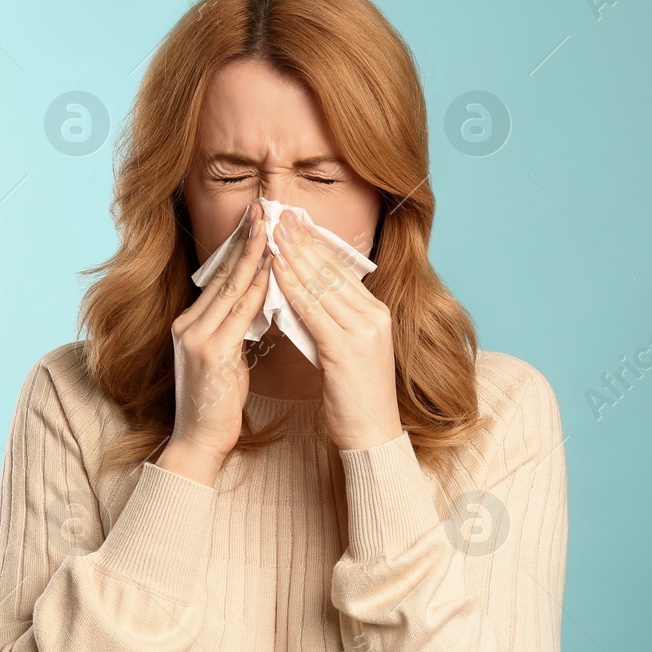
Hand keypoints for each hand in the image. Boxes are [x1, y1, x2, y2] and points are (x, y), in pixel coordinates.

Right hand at [165, 201, 272, 469]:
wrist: (199, 441)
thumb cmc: (217, 404)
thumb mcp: (226, 358)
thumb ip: (236, 329)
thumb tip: (259, 304)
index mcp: (191, 323)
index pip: (219, 276)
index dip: (239, 247)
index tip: (257, 221)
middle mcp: (189, 323)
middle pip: (222, 273)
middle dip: (245, 239)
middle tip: (263, 208)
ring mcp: (197, 336)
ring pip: (231, 286)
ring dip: (253, 254)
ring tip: (270, 226)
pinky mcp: (210, 351)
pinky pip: (239, 313)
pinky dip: (257, 288)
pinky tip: (273, 270)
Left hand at [270, 211, 402, 450]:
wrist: (372, 435)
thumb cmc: (355, 397)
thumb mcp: (346, 350)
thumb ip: (331, 321)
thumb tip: (302, 295)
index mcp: (377, 314)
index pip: (341, 271)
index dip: (317, 245)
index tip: (295, 224)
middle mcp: (374, 316)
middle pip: (332, 270)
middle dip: (304, 241)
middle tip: (281, 216)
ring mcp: (363, 330)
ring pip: (322, 284)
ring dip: (295, 256)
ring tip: (274, 233)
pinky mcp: (347, 348)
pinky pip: (314, 310)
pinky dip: (293, 287)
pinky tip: (276, 270)